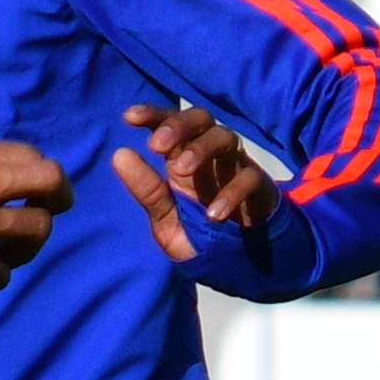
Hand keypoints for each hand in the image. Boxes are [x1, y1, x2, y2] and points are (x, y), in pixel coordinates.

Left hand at [107, 100, 281, 265]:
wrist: (233, 264)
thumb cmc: (198, 234)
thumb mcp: (165, 219)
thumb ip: (147, 191)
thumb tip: (119, 154)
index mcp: (182, 157)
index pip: (170, 124)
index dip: (153, 114)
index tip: (130, 117)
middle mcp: (209, 155)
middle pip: (201, 117)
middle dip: (179, 124)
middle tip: (157, 145)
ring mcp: (235, 167)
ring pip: (225, 136)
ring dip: (202, 148)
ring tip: (181, 171)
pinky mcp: (259, 187)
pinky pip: (249, 178)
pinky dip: (231, 192)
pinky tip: (213, 215)